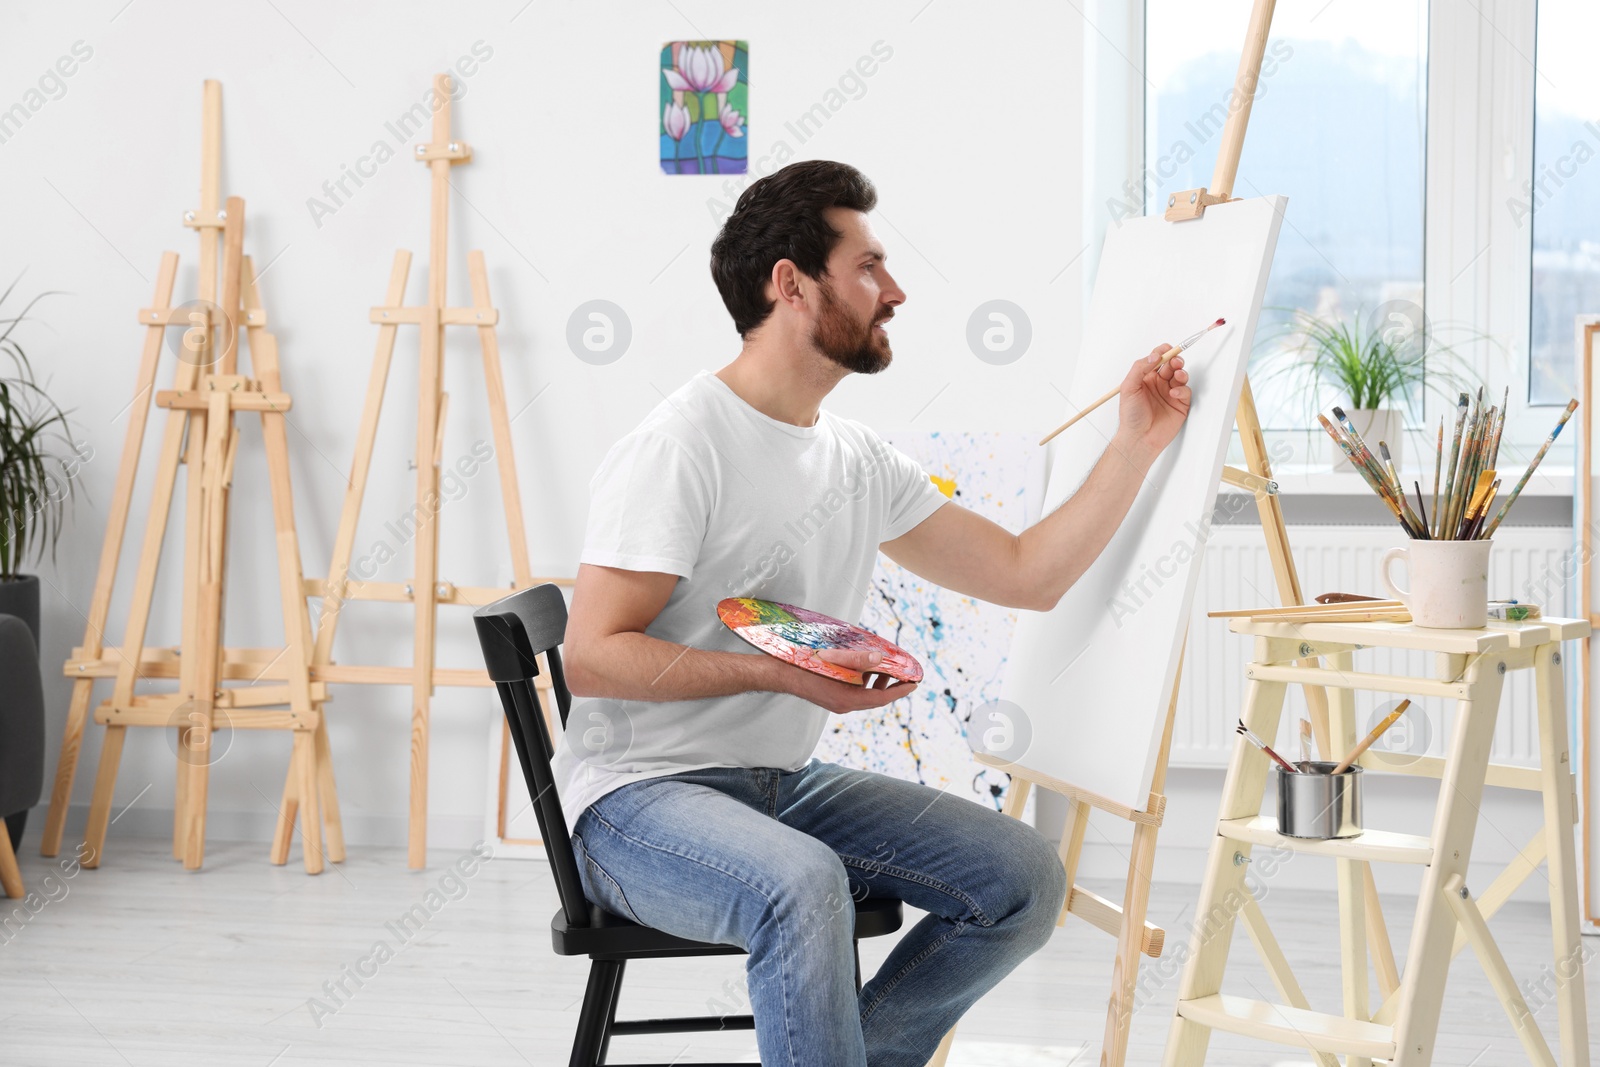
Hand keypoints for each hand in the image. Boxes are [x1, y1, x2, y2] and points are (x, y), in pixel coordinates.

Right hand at [777, 648, 918, 714]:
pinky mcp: (831, 696)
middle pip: (875, 698)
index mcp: (847, 700)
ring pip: (865, 695)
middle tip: (905, 674)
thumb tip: (880, 659)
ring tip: (888, 667)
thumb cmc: (806, 665)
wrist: (781, 672)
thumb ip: (859, 660)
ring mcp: (837, 702)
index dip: (899, 691)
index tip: (915, 684)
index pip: (881, 699)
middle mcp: (844, 705)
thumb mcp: (836, 659)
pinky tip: (865, 667)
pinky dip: (865, 681)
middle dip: (892, 686)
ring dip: (878, 683)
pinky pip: (855, 691)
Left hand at [1114, 344, 1190, 461]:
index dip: (1163, 352)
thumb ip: (1140, 368)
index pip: (1157, 359)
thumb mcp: (1128, 387)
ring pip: (1180, 376)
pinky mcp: (1180, 404)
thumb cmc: (1131, 416)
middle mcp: (1158, 384)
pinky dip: (1182, 389)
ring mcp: (1170, 393)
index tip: (1167, 349)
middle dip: (1175, 360)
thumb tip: (1154, 356)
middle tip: (1175, 361)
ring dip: (1180, 372)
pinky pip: (1185, 391)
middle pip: (1171, 365)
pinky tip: (1174, 392)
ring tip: (1177, 374)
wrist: (1139, 438)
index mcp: (1145, 378)